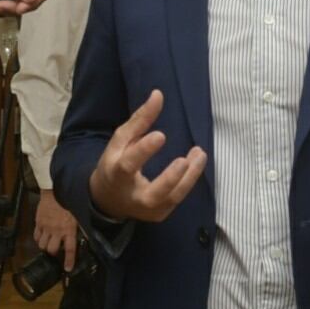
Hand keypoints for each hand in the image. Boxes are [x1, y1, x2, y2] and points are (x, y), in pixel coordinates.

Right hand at [34, 190, 77, 271]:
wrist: (55, 191)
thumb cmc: (69, 202)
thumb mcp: (78, 215)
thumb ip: (82, 228)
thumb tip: (89, 237)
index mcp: (68, 229)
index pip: (69, 249)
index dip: (68, 260)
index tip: (67, 268)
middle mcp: (56, 231)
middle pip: (51, 250)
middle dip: (53, 253)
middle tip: (56, 250)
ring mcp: (46, 227)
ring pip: (42, 245)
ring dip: (45, 246)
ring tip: (49, 243)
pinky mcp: (38, 223)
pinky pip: (36, 236)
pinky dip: (38, 239)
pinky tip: (42, 236)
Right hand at [88, 89, 206, 222]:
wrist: (109, 199)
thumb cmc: (116, 162)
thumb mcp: (121, 139)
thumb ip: (140, 119)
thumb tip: (158, 94)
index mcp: (117, 174)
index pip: (129, 164)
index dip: (144, 151)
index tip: (161, 135)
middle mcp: (133, 196)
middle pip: (153, 193)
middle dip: (170, 178)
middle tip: (185, 160)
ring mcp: (148, 209)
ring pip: (172, 198)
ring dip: (189, 176)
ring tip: (200, 153)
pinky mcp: (161, 214)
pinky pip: (178, 198)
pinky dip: (189, 181)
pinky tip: (197, 162)